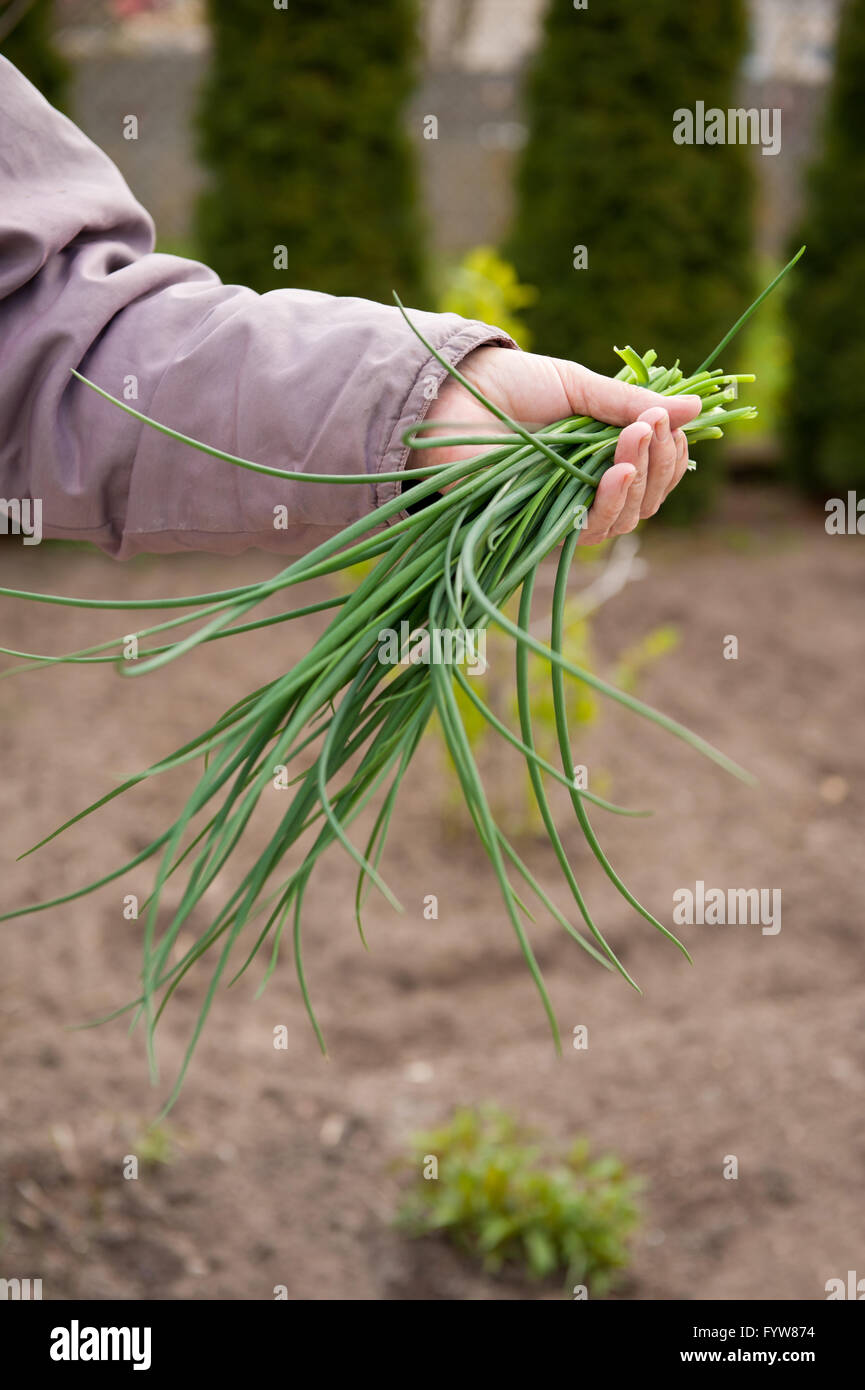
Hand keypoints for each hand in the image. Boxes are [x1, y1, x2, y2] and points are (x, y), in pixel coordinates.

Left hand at [418, 345, 701, 543]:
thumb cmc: (509, 387)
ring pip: (628, 517)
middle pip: (648, 497)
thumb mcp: (579, 386)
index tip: (666, 419)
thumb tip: (697, 407)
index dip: (671, 452)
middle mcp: (588, 487)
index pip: (656, 470)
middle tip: (648, 425)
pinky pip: (593, 529)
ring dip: (640, 479)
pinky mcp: (542, 528)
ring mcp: (566, 509)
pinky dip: (611, 500)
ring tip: (634, 440)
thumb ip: (632, 403)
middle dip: (659, 461)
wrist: (453, 398)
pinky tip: (617, 472)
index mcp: (601, 453)